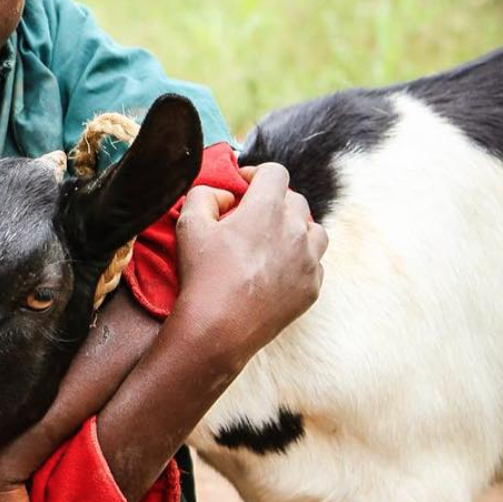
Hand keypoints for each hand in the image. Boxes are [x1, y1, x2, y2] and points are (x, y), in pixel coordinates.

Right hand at [175, 163, 326, 367]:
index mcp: (268, 209)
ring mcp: (309, 261)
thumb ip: (204, 194)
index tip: (242, 186)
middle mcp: (296, 230)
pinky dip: (299, 261)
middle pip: (294, 200)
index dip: (256, 174)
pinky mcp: (312, 288)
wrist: (218, 329)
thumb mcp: (188, 225)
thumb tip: (224, 195)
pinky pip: (314, 264)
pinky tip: (276, 271)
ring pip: (313, 230)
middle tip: (250, 218)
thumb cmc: (203, 276)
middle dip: (273, 202)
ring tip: (271, 242)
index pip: (275, 172)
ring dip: (295, 229)